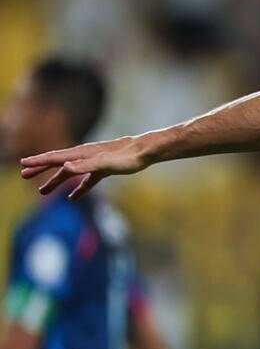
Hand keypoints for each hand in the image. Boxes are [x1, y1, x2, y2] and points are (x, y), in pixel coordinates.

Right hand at [18, 135, 148, 199]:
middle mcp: (86, 156)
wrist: (147, 151)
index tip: (23, 165)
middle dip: (41, 169)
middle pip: (58, 164)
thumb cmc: (128, 157)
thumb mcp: (106, 164)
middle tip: (23, 175)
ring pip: (71, 173)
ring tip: (43, 191)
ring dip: (56, 181)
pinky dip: (79, 188)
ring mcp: (95, 162)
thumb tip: (64, 168)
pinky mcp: (105, 169)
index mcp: (82, 154)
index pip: (55, 158)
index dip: (38, 162)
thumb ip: (85, 166)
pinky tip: (73, 197)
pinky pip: (87, 180)